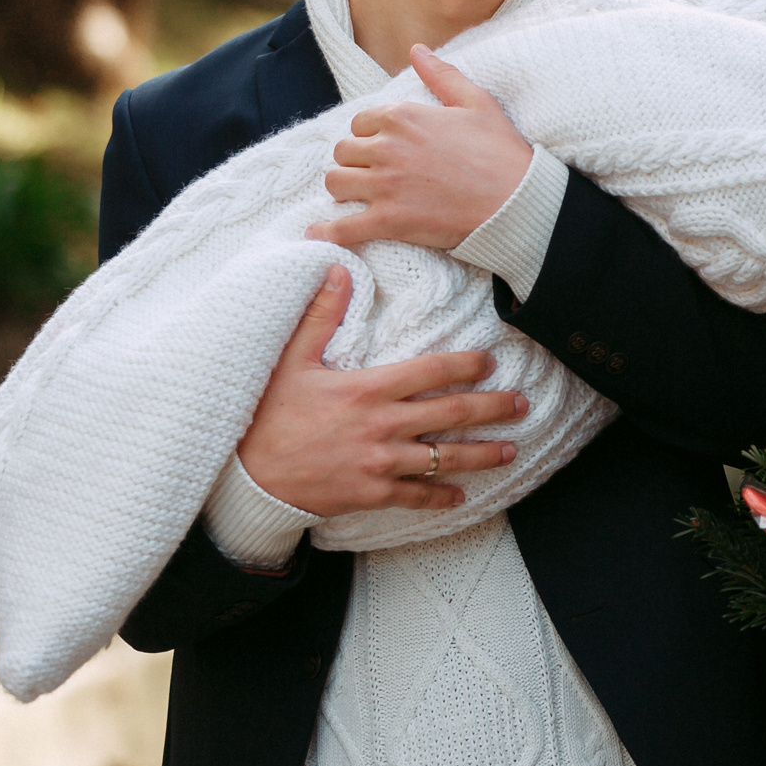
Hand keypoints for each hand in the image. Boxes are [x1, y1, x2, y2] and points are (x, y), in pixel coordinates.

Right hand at [240, 266, 527, 516]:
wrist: (243, 475)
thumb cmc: (267, 414)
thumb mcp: (291, 360)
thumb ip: (320, 316)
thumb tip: (337, 270)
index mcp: (366, 389)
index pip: (430, 372)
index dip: (465, 366)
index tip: (490, 363)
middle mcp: (381, 426)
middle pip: (451, 414)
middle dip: (492, 409)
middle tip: (521, 404)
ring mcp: (379, 462)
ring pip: (444, 458)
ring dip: (482, 455)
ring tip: (510, 450)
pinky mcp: (370, 493)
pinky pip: (415, 496)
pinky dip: (440, 495)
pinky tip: (461, 494)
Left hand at [309, 46, 530, 250]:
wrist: (518, 202)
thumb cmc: (502, 153)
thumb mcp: (477, 103)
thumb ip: (442, 75)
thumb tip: (417, 49)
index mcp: (404, 116)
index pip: (360, 123)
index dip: (370, 136)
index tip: (384, 149)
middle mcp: (388, 147)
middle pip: (343, 152)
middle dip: (354, 162)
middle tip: (371, 174)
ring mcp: (386, 185)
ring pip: (336, 183)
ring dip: (343, 189)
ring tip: (356, 197)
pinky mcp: (390, 220)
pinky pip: (344, 227)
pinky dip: (328, 232)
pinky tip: (319, 234)